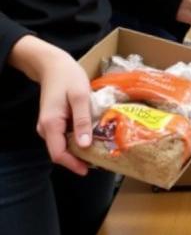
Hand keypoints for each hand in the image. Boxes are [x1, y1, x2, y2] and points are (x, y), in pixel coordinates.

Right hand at [24, 44, 93, 174]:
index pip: (58, 153)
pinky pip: (65, 135)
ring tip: (101, 148)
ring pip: (63, 144)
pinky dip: (77, 138)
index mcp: (51, 124)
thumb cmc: (68, 77)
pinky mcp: (55, 121)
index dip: (73, 164)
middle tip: (101, 159)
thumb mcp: (80, 96)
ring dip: (79, 148)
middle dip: (78, 158)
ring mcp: (49, 125)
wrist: (54, 65)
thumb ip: (82, 120)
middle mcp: (46, 128)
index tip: (88, 170)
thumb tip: (84, 145)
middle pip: (61, 151)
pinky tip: (93, 135)